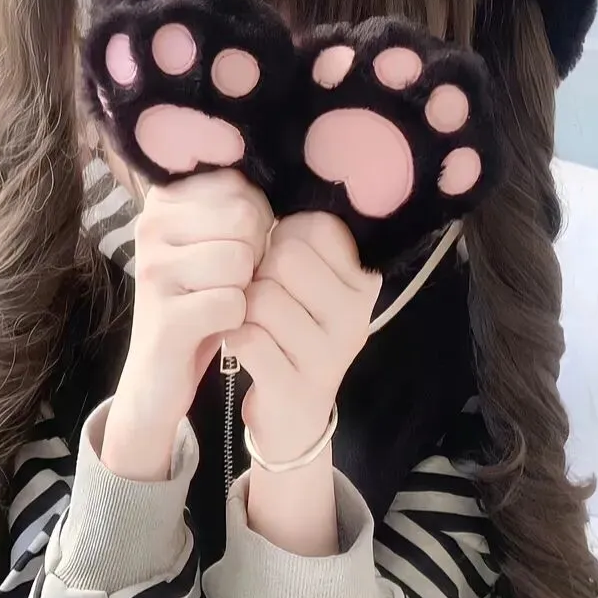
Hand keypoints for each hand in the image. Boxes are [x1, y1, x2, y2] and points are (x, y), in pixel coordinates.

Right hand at [102, 170, 272, 480]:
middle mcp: (151, 225)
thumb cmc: (202, 295)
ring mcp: (153, 270)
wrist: (162, 370)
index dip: (257, 217)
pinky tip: (216, 324)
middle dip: (254, 252)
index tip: (236, 243)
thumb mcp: (215, 239)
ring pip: (240, 259)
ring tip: (222, 299)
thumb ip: (238, 201)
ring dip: (246, 287)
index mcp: (166, 198)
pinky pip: (232, 303)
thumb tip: (288, 173)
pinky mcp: (164, 316)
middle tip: (231, 278)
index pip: (239, 184)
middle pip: (244, 217)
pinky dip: (237, 318)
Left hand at [227, 213, 382, 462]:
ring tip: (252, 320)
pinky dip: (234, 337)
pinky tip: (244, 345)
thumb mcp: (313, 282)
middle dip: (259, 272)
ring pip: (262, 298)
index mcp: (363, 280)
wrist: (294, 415)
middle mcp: (356, 314)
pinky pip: (246, 337)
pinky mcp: (296, 386)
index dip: (283, 235)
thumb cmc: (296, 330)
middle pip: (285, 257)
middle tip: (261, 293)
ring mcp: (330, 354)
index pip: (316, 226)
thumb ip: (303, 238)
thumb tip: (270, 181)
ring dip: (244, 307)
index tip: (282, 259)